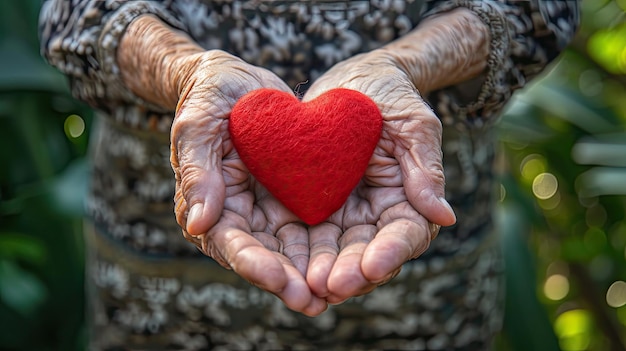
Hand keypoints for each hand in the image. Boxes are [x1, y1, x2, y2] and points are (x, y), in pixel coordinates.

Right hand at [170, 50, 325, 314]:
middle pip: (263, 256)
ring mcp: (266, 209)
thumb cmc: (211, 95)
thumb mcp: (198, 125)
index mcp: (208, 204)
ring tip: (338, 291)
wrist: (239, 80)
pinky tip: (351, 259)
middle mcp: (238, 215)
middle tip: (314, 301)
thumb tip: (199, 225)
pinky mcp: (290, 198)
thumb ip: (198, 172)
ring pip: (290, 249)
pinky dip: (326, 245)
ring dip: (310, 272)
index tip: (280, 279)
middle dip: (288, 280)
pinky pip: (310, 226)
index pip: (229, 243)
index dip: (254, 263)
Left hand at [302, 50, 456, 302]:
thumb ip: (425, 168)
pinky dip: (297, 252)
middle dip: (351, 272)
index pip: (405, 234)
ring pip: (336, 251)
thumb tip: (446, 216)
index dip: (390, 253)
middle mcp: (376, 214)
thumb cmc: (390, 95)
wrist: (352, 81)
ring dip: (323, 270)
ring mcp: (344, 213)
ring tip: (307, 286)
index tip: (374, 267)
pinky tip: (283, 265)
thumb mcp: (414, 124)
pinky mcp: (314, 206)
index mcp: (408, 200)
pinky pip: (305, 234)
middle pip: (367, 253)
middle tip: (332, 287)